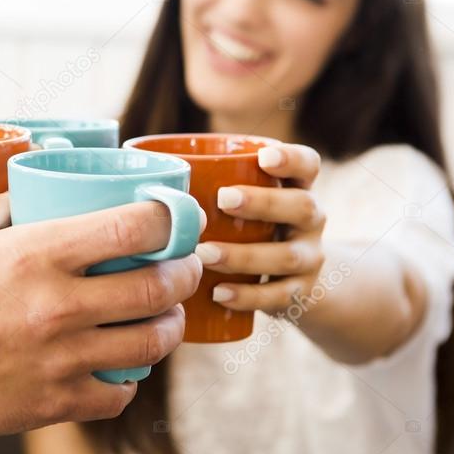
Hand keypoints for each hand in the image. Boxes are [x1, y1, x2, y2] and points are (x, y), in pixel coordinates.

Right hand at [0, 194, 201, 436]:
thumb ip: (5, 203)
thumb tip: (39, 189)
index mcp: (38, 253)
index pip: (136, 226)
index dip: (171, 215)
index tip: (176, 214)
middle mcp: (59, 305)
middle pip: (159, 286)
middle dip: (185, 272)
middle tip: (183, 266)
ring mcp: (61, 358)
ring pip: (151, 342)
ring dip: (170, 325)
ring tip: (164, 315)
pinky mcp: (54, 401)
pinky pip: (120, 395)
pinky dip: (130, 380)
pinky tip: (123, 366)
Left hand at [196, 143, 325, 313]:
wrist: (293, 279)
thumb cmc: (249, 228)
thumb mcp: (243, 204)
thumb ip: (209, 186)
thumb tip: (143, 176)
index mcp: (296, 187)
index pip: (307, 165)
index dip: (291, 158)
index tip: (263, 156)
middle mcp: (310, 220)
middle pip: (302, 206)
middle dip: (263, 203)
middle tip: (223, 199)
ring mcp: (309, 257)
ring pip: (287, 256)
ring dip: (243, 255)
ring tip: (204, 254)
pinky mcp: (301, 293)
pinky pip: (279, 296)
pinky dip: (247, 296)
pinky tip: (219, 293)